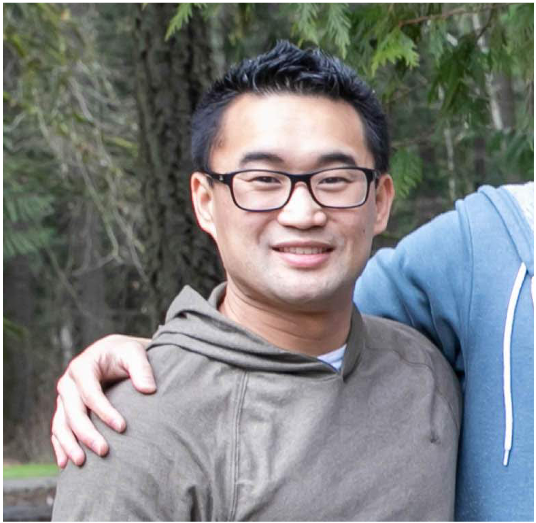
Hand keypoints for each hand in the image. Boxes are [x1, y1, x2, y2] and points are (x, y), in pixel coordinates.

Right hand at [51, 334, 153, 467]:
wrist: (114, 354)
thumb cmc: (125, 353)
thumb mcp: (135, 353)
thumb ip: (142, 369)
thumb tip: (149, 390)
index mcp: (82, 366)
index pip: (90, 393)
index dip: (104, 411)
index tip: (122, 427)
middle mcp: (68, 382)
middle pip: (73, 412)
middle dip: (86, 433)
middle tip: (104, 451)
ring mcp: (64, 398)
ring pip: (60, 424)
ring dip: (69, 444)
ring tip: (82, 464)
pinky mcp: (64, 410)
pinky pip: (58, 429)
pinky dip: (60, 446)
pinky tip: (64, 464)